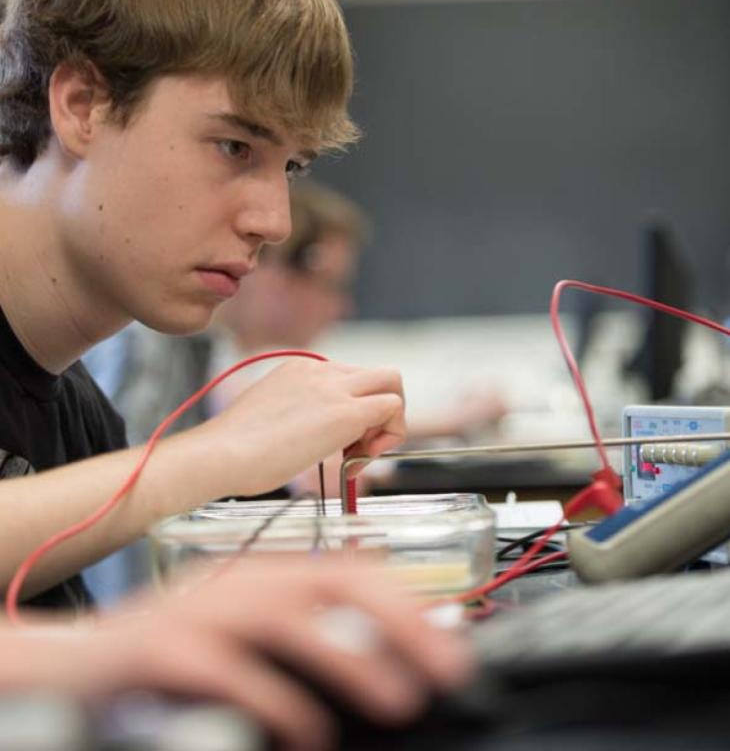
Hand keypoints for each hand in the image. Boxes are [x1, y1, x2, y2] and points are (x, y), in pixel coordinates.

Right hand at [9, 557, 472, 750]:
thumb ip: (304, 625)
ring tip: (397, 699)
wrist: (82, 661)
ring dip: (349, 656)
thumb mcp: (245, 628)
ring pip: (288, 617)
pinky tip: (309, 733)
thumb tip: (377, 638)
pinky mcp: (166, 650)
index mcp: (262, 576)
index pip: (348, 570)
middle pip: (331, 581)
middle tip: (446, 666)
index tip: (452, 635)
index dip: (404, 600)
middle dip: (397, 619)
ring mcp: (202, 610)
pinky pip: (231, 671)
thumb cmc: (176, 651)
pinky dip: (277, 700)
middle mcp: (238, 582)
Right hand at [194, 359, 405, 496]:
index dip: (354, 412)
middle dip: (380, 410)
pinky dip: (390, 434)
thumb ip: (297, 415)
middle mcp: (320, 371)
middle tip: (360, 447)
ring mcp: (334, 388)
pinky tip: (360, 459)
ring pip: (392, 382)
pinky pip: (393, 407)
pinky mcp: (346, 411)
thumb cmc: (233, 449)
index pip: (349, 380)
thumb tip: (313, 434)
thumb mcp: (270, 416)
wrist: (221, 454)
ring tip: (359, 455)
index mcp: (300, 368)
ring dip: (388, 421)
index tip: (340, 444)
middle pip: (377, 375)